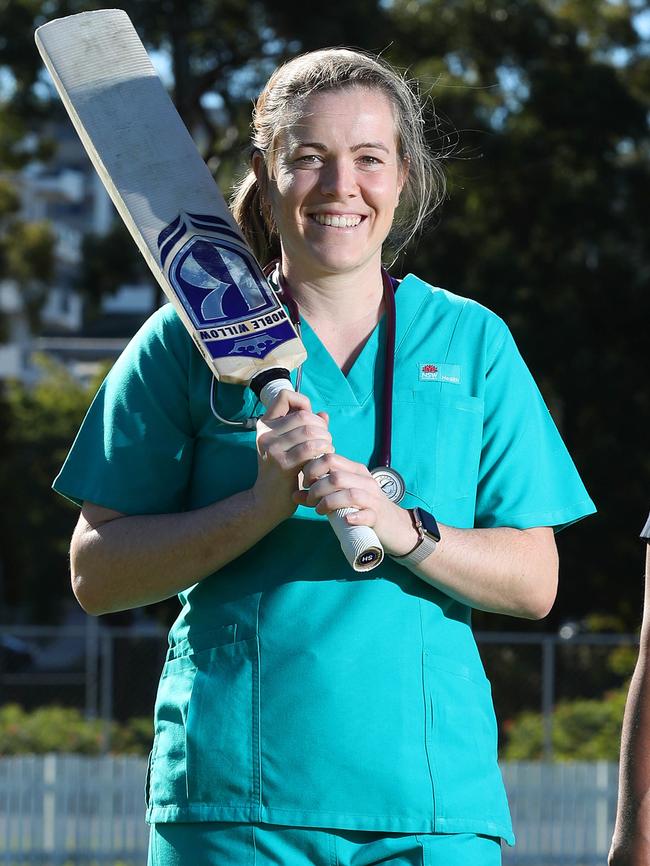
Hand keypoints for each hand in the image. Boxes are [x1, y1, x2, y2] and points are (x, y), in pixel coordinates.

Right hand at [253, 391, 332, 520]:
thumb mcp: (290, 447)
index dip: (302, 402)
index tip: (310, 420)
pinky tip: (324, 459)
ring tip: (326, 450)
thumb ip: (305, 429)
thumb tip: (323, 414)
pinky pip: (310, 448)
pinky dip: (323, 451)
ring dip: (325, 440)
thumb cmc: (283, 473)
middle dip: (322, 427)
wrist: (266, 502)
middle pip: (304, 415)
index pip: (285, 397)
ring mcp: (272, 448)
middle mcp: (266, 434)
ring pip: (310, 431)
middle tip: (325, 441)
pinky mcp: (282, 464)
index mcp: (265, 425)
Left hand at [295, 453, 415, 554]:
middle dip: (316, 488)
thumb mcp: (341, 498)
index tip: (304, 483)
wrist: (395, 527)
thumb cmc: (362, 509)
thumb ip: (319, 494)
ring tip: (319, 510)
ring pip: (349, 494)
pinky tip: (345, 519)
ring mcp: (373, 498)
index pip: (330, 458)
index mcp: (355, 470)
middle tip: (310, 500)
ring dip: (328, 502)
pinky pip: (366, 513)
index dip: (312, 469)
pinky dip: (354, 516)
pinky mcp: (378, 516)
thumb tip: (294, 494)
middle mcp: (365, 480)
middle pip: (336, 476)